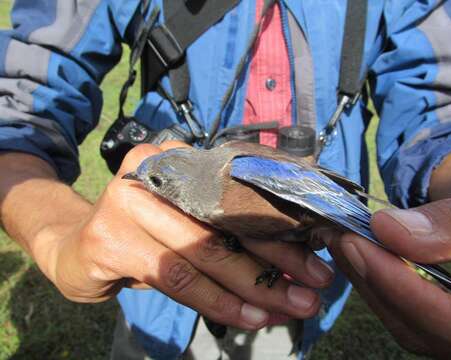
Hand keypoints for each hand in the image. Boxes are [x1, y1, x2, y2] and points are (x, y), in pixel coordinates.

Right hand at [50, 141, 332, 329]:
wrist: (78, 245)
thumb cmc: (146, 231)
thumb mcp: (187, 218)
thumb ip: (228, 226)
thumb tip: (296, 253)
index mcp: (180, 159)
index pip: (241, 196)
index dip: (283, 230)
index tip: (319, 258)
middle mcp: (153, 171)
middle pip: (226, 222)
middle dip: (277, 261)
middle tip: (315, 288)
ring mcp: (128, 202)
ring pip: (203, 252)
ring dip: (254, 286)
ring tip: (293, 308)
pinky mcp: (112, 239)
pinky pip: (176, 277)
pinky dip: (218, 301)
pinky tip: (250, 318)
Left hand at [326, 192, 450, 358]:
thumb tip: (384, 228)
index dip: (399, 285)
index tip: (355, 244)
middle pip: (418, 326)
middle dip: (372, 278)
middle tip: (337, 234)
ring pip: (403, 322)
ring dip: (365, 278)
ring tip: (338, 236)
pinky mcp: (438, 328)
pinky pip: (401, 313)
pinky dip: (375, 281)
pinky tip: (354, 251)